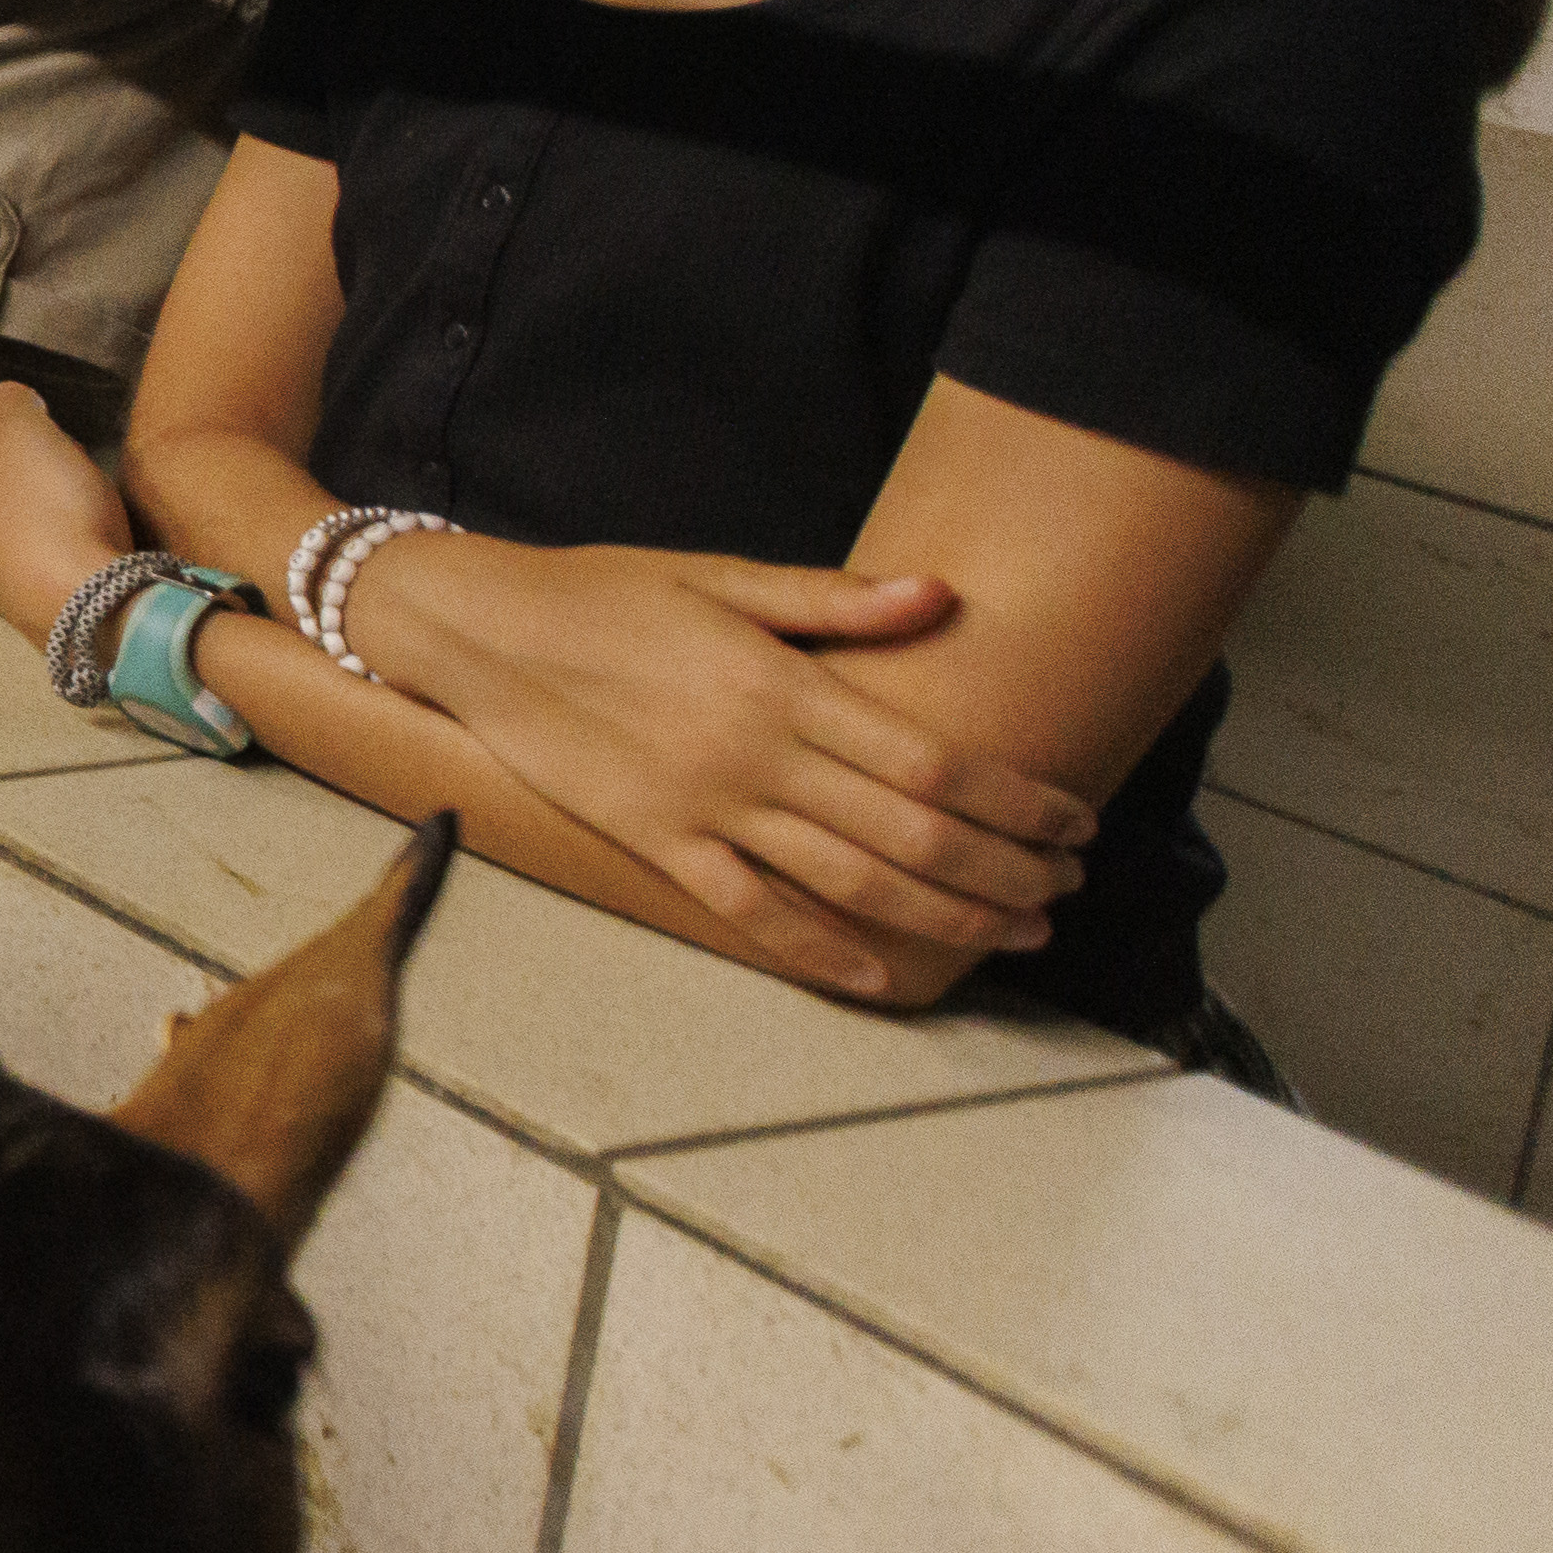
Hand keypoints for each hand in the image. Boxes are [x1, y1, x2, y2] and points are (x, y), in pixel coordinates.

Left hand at [0, 384, 137, 637]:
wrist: (84, 601)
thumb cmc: (45, 509)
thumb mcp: (27, 433)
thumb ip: (12, 404)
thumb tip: (8, 398)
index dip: (25, 433)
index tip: (53, 444)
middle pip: (3, 478)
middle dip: (43, 470)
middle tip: (73, 474)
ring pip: (25, 517)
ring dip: (58, 506)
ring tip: (86, 509)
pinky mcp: (18, 600)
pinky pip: (43, 555)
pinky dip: (65, 544)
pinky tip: (87, 544)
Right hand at [340, 528, 1085, 996]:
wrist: (478, 630)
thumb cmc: (603, 592)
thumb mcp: (720, 576)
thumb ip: (832, 599)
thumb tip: (939, 596)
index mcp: (781, 685)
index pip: (931, 759)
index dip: (1015, 798)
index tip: (1073, 820)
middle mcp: (755, 756)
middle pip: (911, 831)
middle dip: (1006, 867)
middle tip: (1068, 887)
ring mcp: (705, 808)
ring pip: (850, 880)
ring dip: (946, 914)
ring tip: (1016, 930)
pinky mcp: (656, 844)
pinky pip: (751, 912)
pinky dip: (819, 951)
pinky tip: (878, 976)